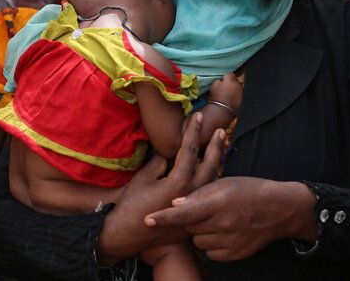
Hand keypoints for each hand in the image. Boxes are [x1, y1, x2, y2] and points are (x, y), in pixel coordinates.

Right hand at [96, 114, 224, 263]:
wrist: (129, 234)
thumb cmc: (131, 204)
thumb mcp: (143, 178)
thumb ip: (159, 162)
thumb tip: (169, 152)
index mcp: (179, 182)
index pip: (190, 151)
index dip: (194, 131)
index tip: (199, 116)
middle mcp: (192, 194)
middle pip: (210, 165)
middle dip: (215, 146)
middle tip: (219, 130)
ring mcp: (195, 206)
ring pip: (212, 180)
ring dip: (217, 162)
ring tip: (220, 147)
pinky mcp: (194, 216)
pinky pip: (207, 193)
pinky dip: (210, 179)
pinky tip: (212, 171)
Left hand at [144, 177, 317, 260]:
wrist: (281, 209)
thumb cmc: (249, 190)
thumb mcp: (223, 183)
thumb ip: (198, 194)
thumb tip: (175, 203)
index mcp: (218, 202)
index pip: (184, 212)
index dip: (164, 217)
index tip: (147, 220)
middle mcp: (224, 224)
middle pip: (189, 227)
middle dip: (190, 219)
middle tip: (204, 210)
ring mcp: (232, 241)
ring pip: (198, 242)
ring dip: (201, 233)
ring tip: (216, 221)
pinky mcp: (237, 254)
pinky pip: (212, 254)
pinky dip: (213, 244)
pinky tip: (224, 233)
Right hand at [209, 73, 242, 113]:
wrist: (224, 109)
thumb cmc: (218, 96)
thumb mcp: (214, 85)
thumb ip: (218, 80)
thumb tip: (221, 80)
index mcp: (231, 80)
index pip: (229, 74)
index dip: (225, 77)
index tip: (222, 81)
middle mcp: (239, 84)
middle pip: (235, 80)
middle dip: (231, 83)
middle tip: (225, 87)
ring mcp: (242, 91)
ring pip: (239, 87)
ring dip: (235, 89)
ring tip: (229, 94)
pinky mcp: (244, 98)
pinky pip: (240, 94)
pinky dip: (237, 95)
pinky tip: (233, 99)